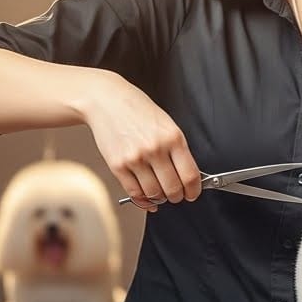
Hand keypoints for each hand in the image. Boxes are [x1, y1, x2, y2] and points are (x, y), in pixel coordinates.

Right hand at [78, 71, 201, 210]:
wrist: (107, 101)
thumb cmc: (138, 110)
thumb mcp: (167, 124)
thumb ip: (178, 149)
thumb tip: (187, 175)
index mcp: (173, 138)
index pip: (190, 175)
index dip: (194, 190)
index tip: (193, 193)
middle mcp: (155, 149)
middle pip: (173, 188)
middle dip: (177, 196)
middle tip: (177, 195)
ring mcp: (135, 159)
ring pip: (154, 193)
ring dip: (160, 198)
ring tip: (161, 193)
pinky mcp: (117, 166)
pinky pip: (134, 192)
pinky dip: (143, 200)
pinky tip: (147, 198)